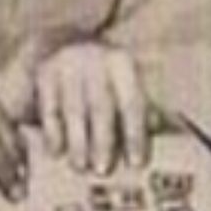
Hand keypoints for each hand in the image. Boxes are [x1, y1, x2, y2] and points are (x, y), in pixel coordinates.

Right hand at [35, 41, 148, 174]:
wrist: (61, 41)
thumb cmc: (101, 75)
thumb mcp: (124, 82)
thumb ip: (142, 109)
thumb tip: (165, 138)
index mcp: (123, 64)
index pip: (132, 103)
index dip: (134, 134)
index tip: (136, 163)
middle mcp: (96, 59)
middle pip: (101, 106)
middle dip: (103, 140)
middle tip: (103, 170)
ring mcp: (68, 65)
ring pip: (73, 108)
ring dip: (77, 140)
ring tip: (80, 166)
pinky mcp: (45, 73)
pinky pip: (49, 107)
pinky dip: (52, 131)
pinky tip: (55, 151)